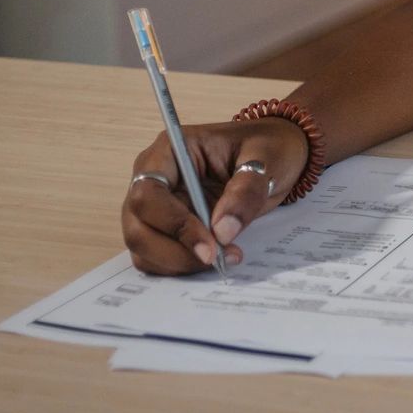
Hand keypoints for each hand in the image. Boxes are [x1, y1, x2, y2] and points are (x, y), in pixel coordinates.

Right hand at [120, 117, 308, 273]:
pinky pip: (158, 257)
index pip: (147, 192)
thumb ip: (246, 191)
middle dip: (174, 251)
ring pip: (143, 248)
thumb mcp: (266, 159)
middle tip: (217, 259)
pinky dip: (183, 266)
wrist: (274, 156)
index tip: (209, 245)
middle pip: (138, 226)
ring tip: (226, 256)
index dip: (173, 224)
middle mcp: (154, 178)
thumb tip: (222, 231)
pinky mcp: (166, 228)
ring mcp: (156, 206)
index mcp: (170, 150)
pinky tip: (218, 258)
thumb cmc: (267, 147)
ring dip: (179, 262)